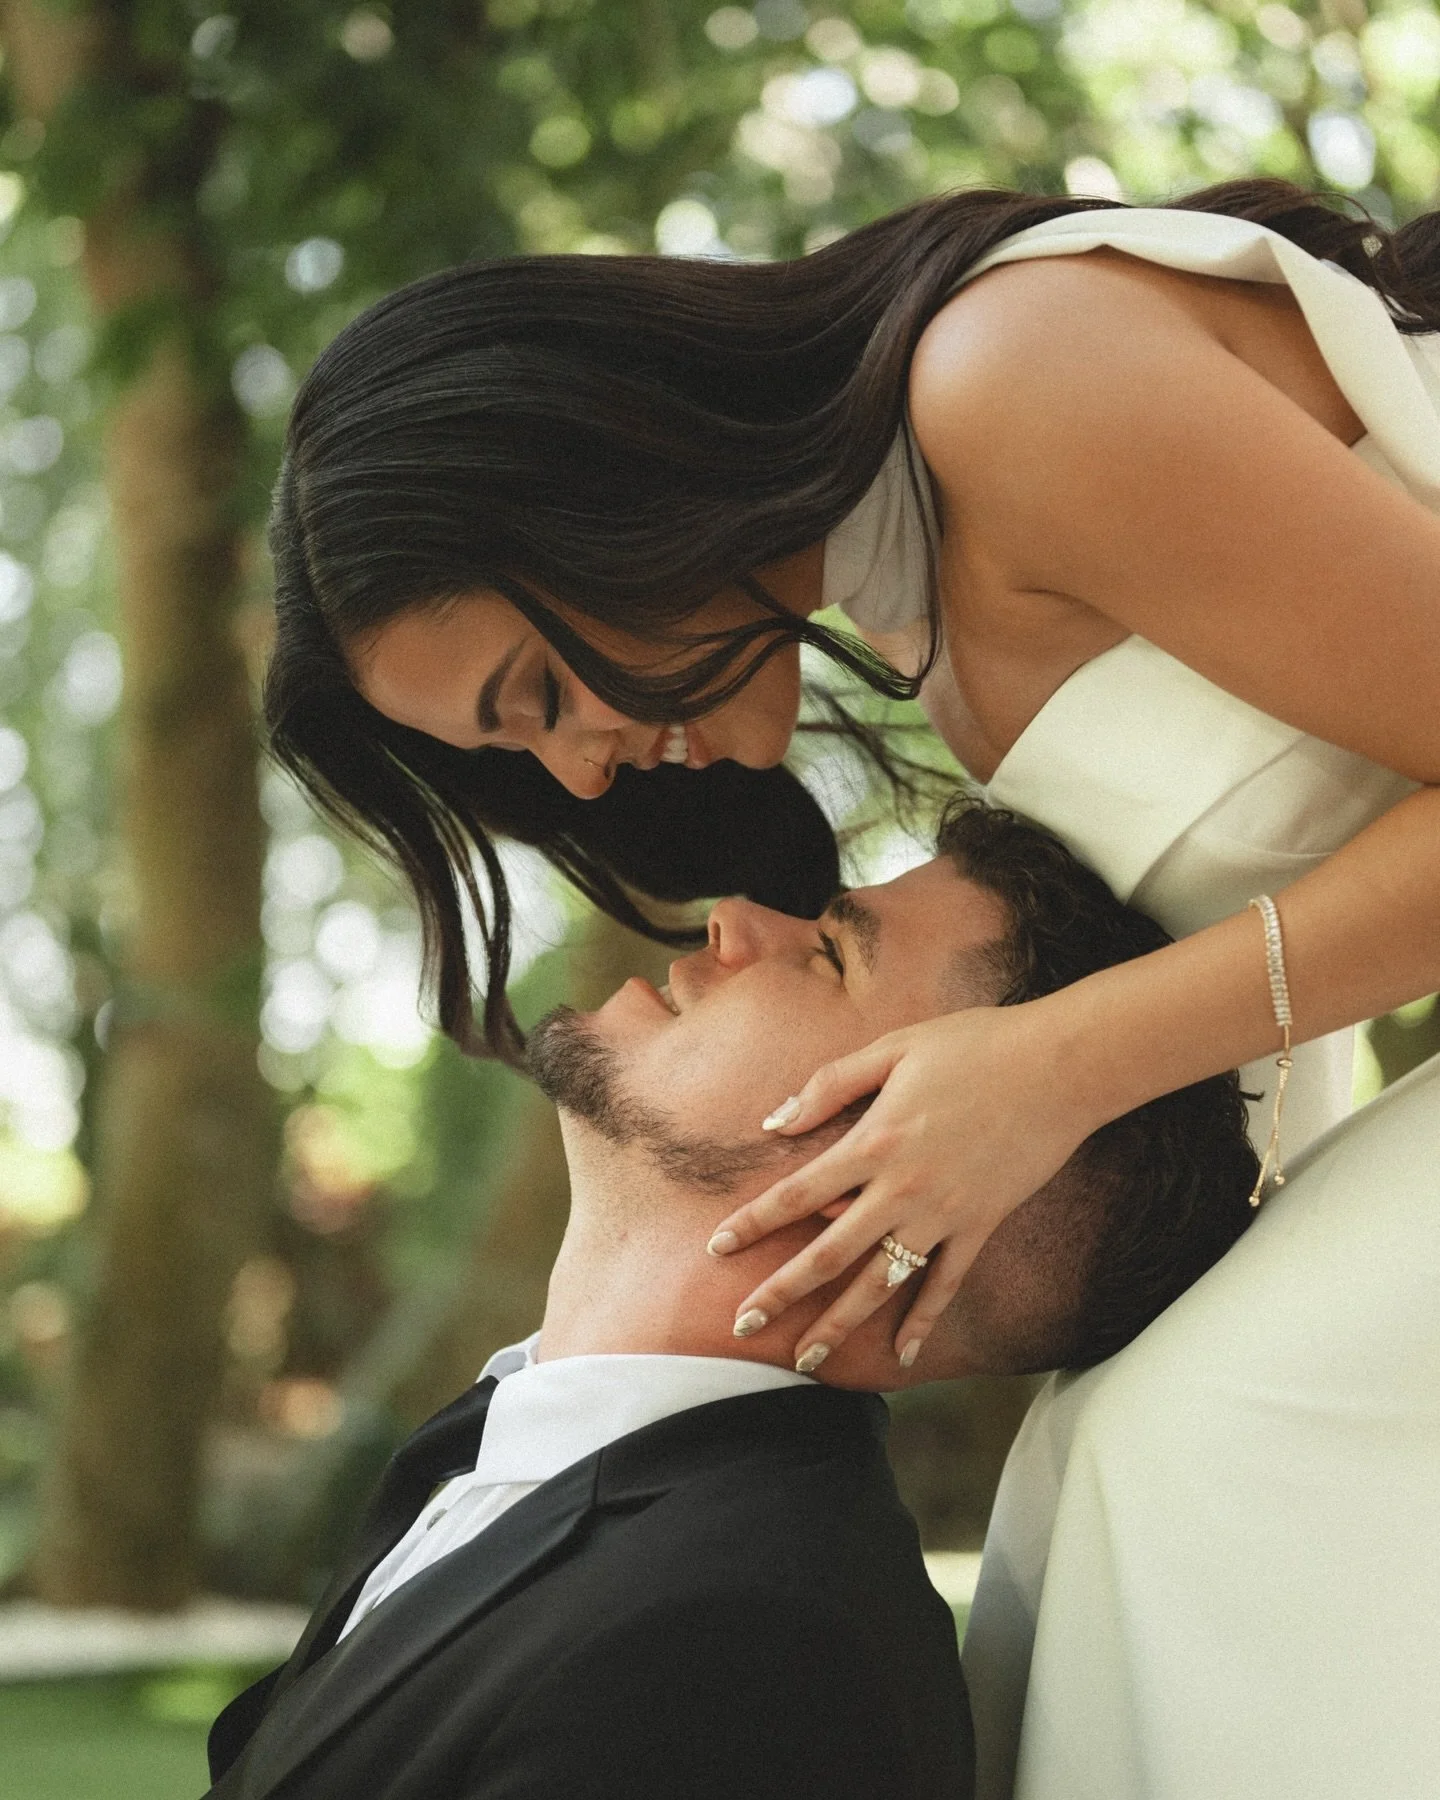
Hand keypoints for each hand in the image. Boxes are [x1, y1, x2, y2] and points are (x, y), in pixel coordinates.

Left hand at [708, 1003, 1095, 1369]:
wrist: (1059, 1066)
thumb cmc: (974, 1045)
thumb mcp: (893, 1048)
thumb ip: (830, 1084)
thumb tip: (774, 1121)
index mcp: (873, 1141)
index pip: (797, 1192)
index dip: (754, 1222)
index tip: (716, 1248)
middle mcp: (902, 1188)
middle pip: (829, 1253)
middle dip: (782, 1293)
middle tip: (743, 1326)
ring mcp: (944, 1214)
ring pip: (881, 1282)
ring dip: (841, 1323)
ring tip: (807, 1359)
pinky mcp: (981, 1226)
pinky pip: (946, 1284)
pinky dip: (923, 1321)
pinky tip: (900, 1354)